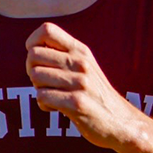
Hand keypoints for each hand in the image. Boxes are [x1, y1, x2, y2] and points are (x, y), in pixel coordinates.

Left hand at [25, 22, 138, 148]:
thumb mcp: (84, 67)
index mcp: (81, 50)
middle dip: (32, 70)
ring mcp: (80, 82)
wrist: (120, 122)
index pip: (47, 30)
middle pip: (34, 55)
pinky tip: (57, 108)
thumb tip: (32, 49)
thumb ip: (63, 55)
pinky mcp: (76, 103)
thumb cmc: (94, 94)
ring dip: (39, 89)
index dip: (32, 42)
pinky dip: (44, 105)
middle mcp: (81, 63)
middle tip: (44, 82)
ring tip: (54, 95)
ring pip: (35, 75)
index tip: (37, 59)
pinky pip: (42, 96)